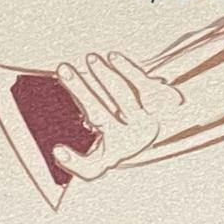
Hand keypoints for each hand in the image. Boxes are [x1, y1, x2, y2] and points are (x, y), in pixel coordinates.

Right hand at [53, 52, 183, 180]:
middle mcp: (132, 140)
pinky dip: (125, 68)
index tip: (57, 150)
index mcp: (115, 153)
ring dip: (103, 74)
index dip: (73, 161)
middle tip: (63, 69)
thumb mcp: (101, 158)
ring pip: (121, 94)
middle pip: (99, 113)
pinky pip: (140, 81)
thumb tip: (58, 151)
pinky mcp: (161, 99)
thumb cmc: (123, 140)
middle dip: (79, 90)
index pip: (90, 166)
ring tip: (89, 59)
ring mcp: (148, 119)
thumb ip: (77, 162)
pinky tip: (111, 57)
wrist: (165, 125)